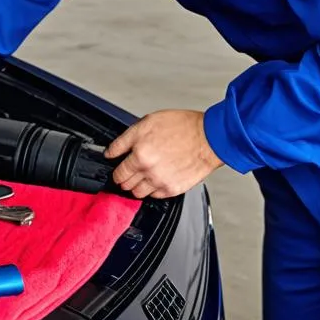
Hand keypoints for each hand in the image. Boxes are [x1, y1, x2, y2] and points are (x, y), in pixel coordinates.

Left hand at [104, 110, 222, 198]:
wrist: (209, 138)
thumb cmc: (182, 127)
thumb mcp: (147, 123)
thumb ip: (124, 140)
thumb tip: (110, 153)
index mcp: (140, 154)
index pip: (117, 171)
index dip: (116, 168)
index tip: (118, 167)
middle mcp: (148, 171)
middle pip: (124, 184)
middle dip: (124, 178)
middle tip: (131, 170)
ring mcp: (161, 182)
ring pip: (137, 193)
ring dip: (137, 186)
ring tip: (144, 174)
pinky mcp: (173, 189)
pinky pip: (154, 196)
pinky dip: (152, 189)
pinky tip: (157, 177)